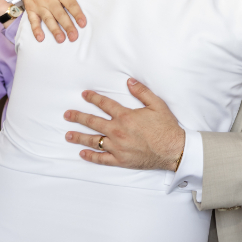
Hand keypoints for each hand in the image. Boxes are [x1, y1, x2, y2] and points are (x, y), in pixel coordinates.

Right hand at [16, 0, 99, 43]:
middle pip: (60, 14)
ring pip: (48, 19)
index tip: (83, 23)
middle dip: (67, 26)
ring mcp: (39, 4)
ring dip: (54, 30)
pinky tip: (40, 38)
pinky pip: (32, 20)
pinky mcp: (30, 7)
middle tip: (74, 37)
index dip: (77, 13)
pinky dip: (35, 29)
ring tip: (61, 39)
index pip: (70, 3)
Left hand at [64, 78, 184, 170]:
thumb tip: (129, 81)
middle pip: (93, 122)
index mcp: (126, 116)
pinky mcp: (120, 160)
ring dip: (79, 137)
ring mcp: (118, 147)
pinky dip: (91, 156)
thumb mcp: (157, 105)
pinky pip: (101, 159)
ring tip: (68, 135)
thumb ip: (142, 92)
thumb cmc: (166, 127)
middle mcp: (118, 131)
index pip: (105, 104)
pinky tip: (82, 153)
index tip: (84, 94)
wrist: (173, 150)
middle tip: (67, 114)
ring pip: (93, 141)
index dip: (93, 98)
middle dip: (78, 117)